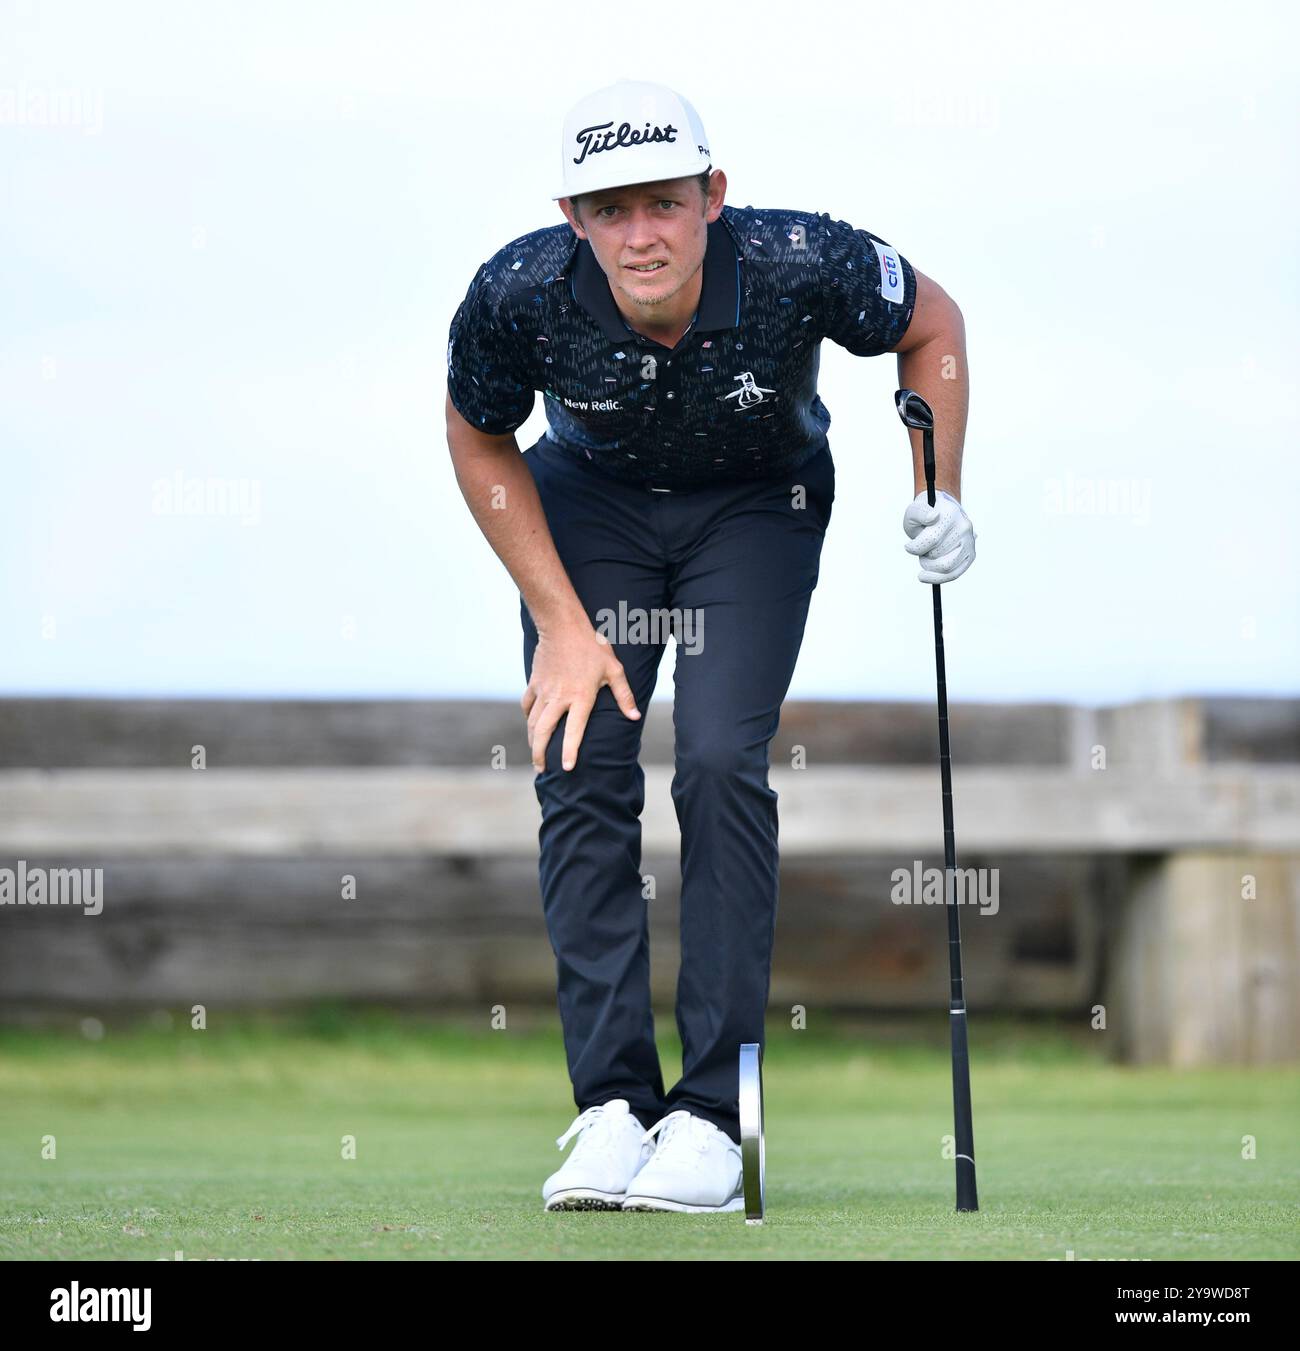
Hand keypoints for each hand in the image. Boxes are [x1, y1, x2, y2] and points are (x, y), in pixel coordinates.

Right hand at [521, 621, 640, 771]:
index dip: (569, 750)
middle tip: (542, 769)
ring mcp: (544, 690)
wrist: (563, 626)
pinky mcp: (535, 683)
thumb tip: (634, 716)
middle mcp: (559, 697)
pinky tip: (531, 724)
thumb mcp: (614, 669)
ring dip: (532, 740)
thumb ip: (624, 695)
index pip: (574, 730)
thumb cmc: (593, 647)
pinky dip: (528, 717)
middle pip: (544, 731)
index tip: (566, 767)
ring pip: (533, 721)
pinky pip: (527, 705)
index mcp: (580, 697)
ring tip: (536, 754)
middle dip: (540, 753)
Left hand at [903, 489, 975, 582]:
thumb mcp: (915, 511)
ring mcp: (970, 541)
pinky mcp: (970, 555)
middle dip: (922, 555)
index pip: (932, 539)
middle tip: (920, 549)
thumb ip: (920, 513)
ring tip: (926, 556)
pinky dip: (937, 578)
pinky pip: (954, 574)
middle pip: (937, 554)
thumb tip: (933, 517)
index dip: (915, 547)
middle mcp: (964, 527)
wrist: (940, 515)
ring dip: (929, 566)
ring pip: (946, 567)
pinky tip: (925, 575)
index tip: (908, 547)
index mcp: (951, 513)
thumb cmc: (924, 515)